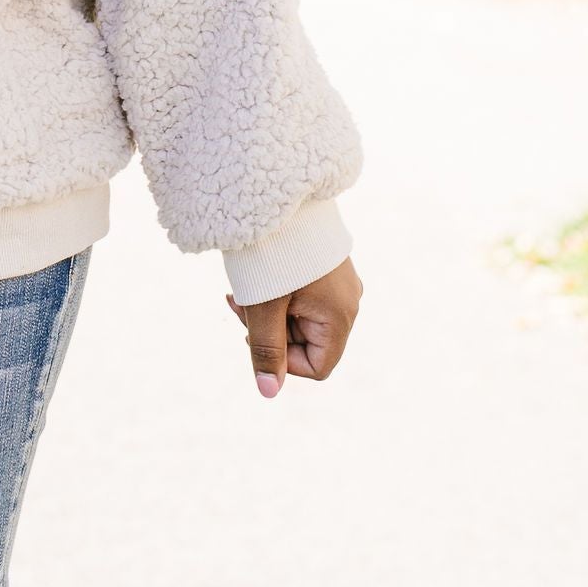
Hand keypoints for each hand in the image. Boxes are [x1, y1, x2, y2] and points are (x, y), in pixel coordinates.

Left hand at [229, 257, 361, 398]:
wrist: (276, 193)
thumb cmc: (271, 252)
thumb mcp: (263, 306)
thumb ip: (266, 350)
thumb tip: (268, 393)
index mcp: (340, 316)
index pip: (316, 367)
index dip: (283, 361)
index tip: (255, 334)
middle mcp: (348, 302)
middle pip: (307, 342)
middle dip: (270, 331)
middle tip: (239, 305)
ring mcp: (340, 284)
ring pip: (301, 319)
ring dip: (269, 313)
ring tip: (241, 291)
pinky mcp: (327, 269)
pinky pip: (303, 298)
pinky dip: (277, 296)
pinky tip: (256, 279)